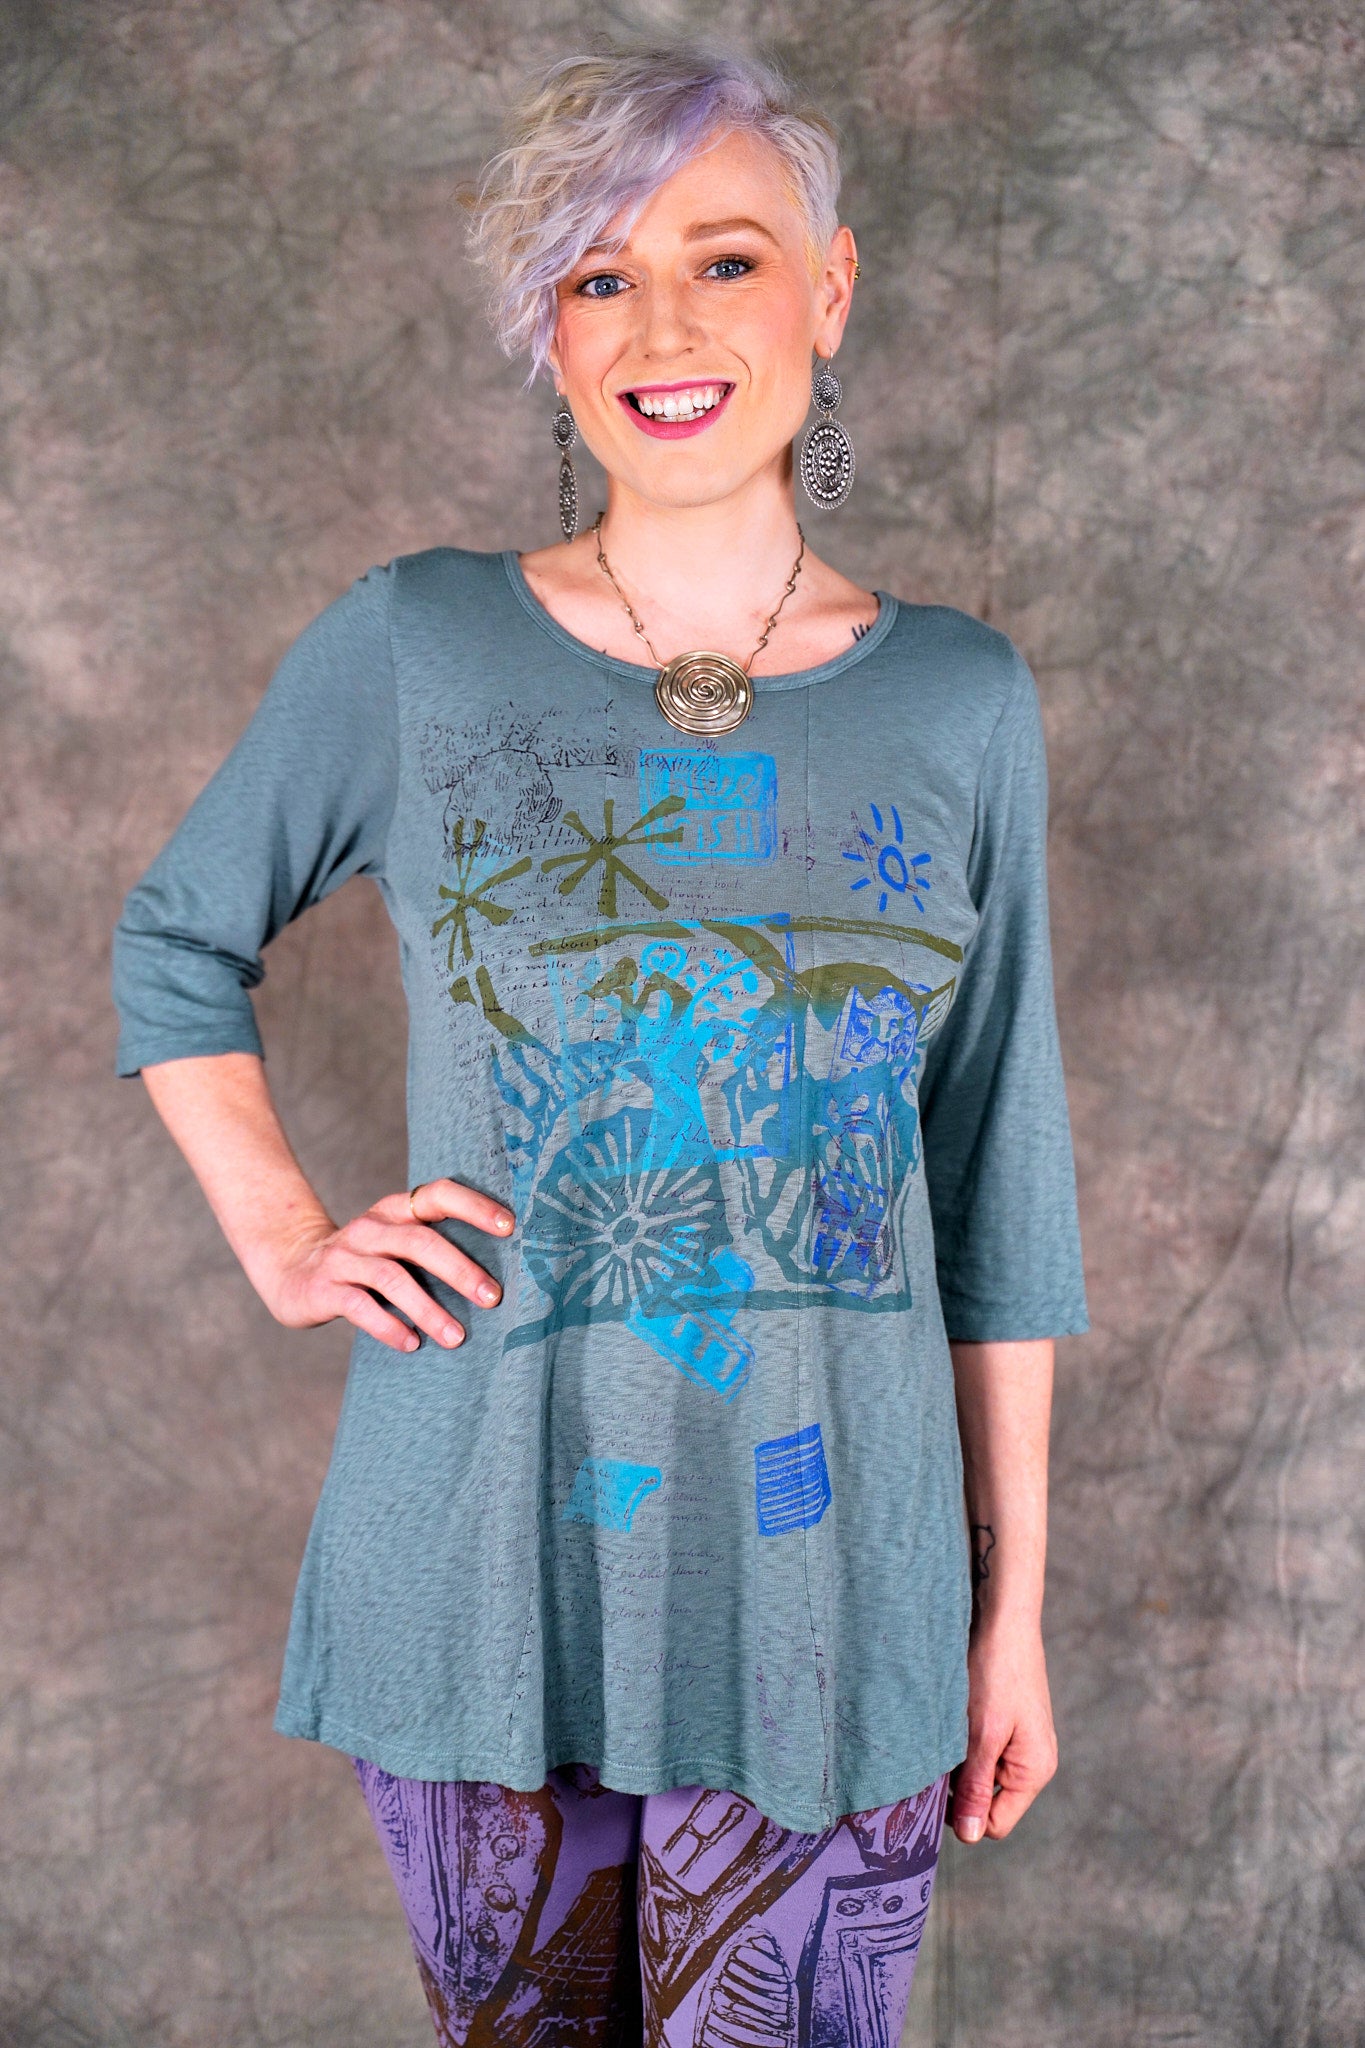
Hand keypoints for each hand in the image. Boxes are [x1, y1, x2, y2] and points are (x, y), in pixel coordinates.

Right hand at [261, 1178, 515, 1352]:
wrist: (290, 1269)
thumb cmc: (364, 1261)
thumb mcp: (394, 1242)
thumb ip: (432, 1246)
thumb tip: (499, 1273)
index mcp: (394, 1211)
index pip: (437, 1195)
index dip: (474, 1206)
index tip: (510, 1226)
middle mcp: (369, 1228)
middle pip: (419, 1241)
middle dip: (459, 1269)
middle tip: (493, 1297)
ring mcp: (344, 1257)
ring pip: (392, 1278)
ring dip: (428, 1309)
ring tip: (457, 1337)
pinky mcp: (324, 1288)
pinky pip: (360, 1307)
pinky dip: (389, 1326)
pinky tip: (412, 1344)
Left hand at [948, 1610, 1057, 1843]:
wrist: (1004, 1619)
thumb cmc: (996, 1672)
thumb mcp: (982, 1734)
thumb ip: (977, 1786)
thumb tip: (970, 1837)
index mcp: (1034, 1772)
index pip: (994, 1824)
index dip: (963, 1814)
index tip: (936, 1787)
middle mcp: (1033, 1763)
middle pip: (987, 1801)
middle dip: (960, 1786)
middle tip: (938, 1755)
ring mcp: (1022, 1744)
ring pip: (981, 1775)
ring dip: (960, 1762)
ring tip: (948, 1731)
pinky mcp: (1009, 1725)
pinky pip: (983, 1751)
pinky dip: (965, 1743)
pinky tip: (955, 1719)